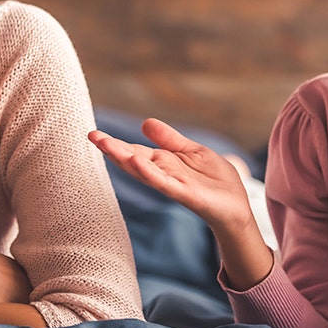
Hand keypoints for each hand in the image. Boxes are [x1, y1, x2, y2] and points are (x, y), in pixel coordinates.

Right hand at [88, 118, 251, 230]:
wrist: (236, 204)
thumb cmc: (215, 180)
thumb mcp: (191, 151)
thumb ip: (169, 139)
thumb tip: (144, 123)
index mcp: (163, 162)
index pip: (134, 151)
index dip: (115, 143)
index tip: (94, 134)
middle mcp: (162, 174)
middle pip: (132, 160)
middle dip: (112, 149)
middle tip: (91, 136)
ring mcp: (171, 184)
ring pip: (143, 171)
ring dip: (124, 159)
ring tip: (106, 145)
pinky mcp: (185, 193)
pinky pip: (163, 182)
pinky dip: (149, 173)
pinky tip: (136, 161)